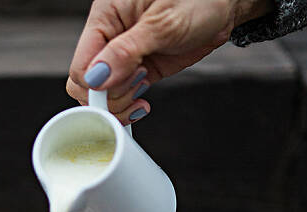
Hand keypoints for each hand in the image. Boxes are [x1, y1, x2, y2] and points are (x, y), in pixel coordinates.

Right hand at [67, 0, 271, 124]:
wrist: (224, 5)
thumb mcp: (162, 24)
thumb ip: (125, 52)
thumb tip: (97, 76)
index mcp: (106, 16)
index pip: (82, 63)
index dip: (96, 85)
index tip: (116, 89)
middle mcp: (110, 37)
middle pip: (89, 84)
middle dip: (111, 95)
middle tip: (139, 83)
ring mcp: (123, 56)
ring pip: (104, 94)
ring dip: (122, 101)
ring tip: (144, 86)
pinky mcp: (138, 71)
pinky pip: (121, 96)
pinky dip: (129, 106)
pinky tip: (143, 102)